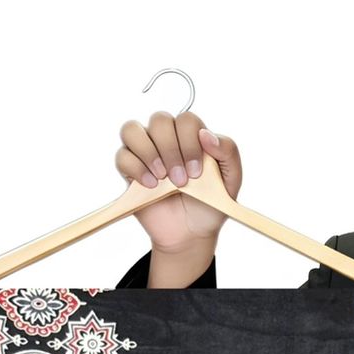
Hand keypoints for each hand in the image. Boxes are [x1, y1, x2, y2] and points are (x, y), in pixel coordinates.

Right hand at [115, 112, 242, 254]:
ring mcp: (146, 153)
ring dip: (148, 153)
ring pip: (132, 129)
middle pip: (159, 120)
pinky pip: (122, 156)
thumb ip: (228, 152)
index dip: (190, 142)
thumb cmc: (210, 205)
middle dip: (171, 150)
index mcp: (191, 136)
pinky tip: (151, 186)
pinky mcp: (130, 171)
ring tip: (162, 178)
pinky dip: (136, 168)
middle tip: (181, 180)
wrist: (191, 234)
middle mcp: (166, 139)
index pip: (186, 120)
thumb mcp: (231, 180)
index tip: (197, 173)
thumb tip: (206, 134)